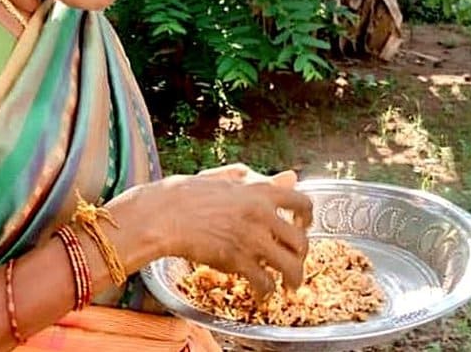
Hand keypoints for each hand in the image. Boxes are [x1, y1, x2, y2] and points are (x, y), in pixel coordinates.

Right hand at [154, 166, 312, 297]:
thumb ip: (260, 179)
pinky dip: (266, 290)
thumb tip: (290, 177)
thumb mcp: (227, 178)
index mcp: (260, 191)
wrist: (163, 215)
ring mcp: (251, 239)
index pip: (303, 202)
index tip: (303, 227)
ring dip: (294, 280)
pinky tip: (261, 292)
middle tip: (295, 264)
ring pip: (290, 266)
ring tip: (290, 287)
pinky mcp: (237, 261)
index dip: (308, 218)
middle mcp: (262, 214)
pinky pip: (264, 281)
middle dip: (302, 257)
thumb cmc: (187, 194)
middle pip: (301, 241)